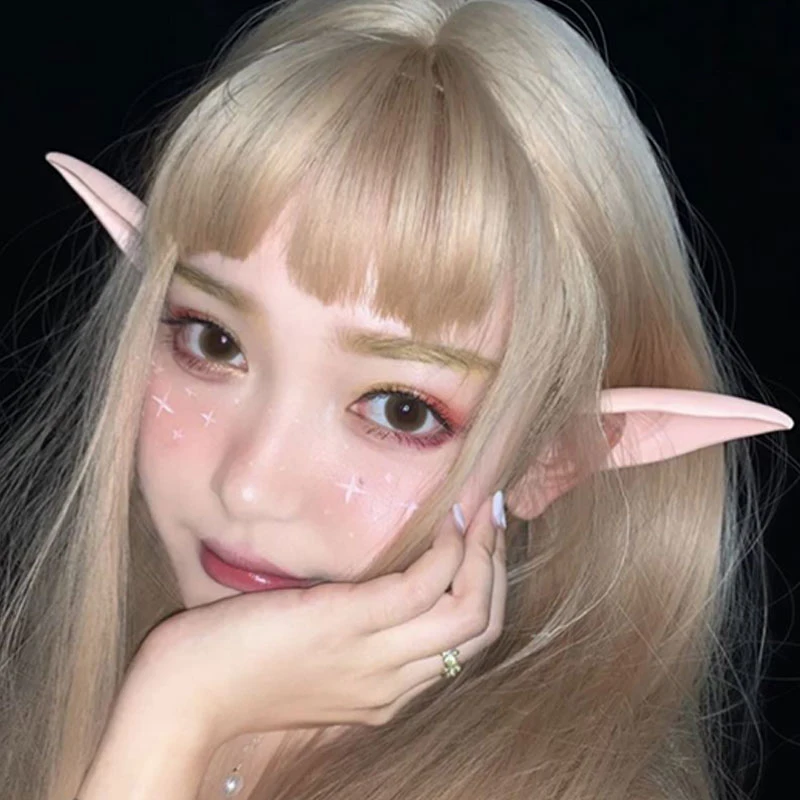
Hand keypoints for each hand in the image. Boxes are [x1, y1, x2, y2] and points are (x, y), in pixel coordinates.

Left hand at [133, 493, 507, 748]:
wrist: (184, 699)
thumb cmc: (235, 669)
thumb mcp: (309, 658)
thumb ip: (349, 635)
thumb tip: (367, 584)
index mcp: (385, 692)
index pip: (462, 645)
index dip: (483, 589)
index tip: (481, 543)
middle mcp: (394, 683)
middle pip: (480, 628)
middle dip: (496, 566)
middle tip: (492, 515)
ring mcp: (376, 658)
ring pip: (470, 610)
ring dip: (485, 550)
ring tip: (482, 506)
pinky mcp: (350, 623)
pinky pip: (427, 584)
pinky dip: (449, 549)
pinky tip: (448, 516)